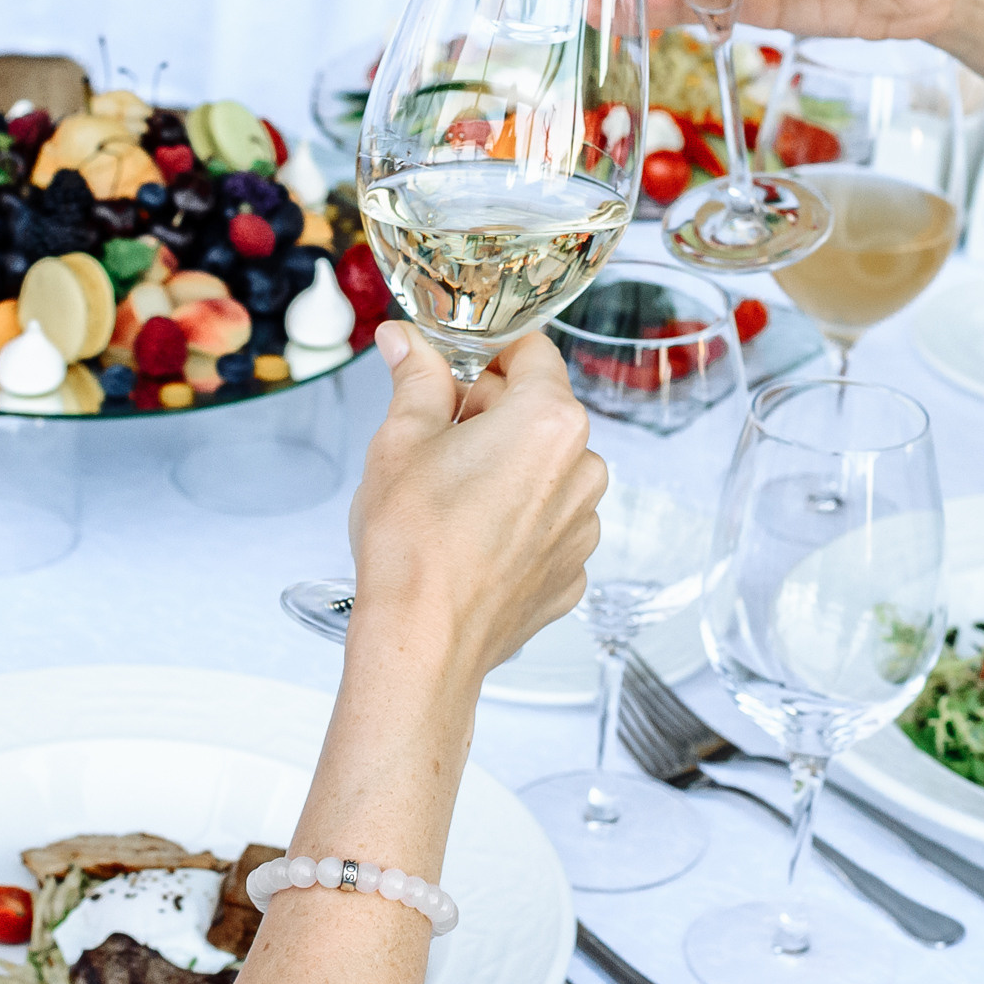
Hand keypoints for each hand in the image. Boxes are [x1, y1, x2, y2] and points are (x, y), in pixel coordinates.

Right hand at [347, 325, 603, 678]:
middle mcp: (582, 469)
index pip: (533, 352)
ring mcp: (583, 526)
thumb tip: (406, 342)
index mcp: (548, 420)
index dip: (489, 356)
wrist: (421, 640)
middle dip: (494, 416)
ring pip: (549, 471)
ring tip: (454, 498)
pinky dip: (519, 523)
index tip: (458, 371)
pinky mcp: (572, 571)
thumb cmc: (413, 543)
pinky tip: (473, 540)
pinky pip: (549, 526)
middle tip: (439, 440)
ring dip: (510, 470)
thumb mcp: (401, 439)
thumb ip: (415, 378)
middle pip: (542, 413)